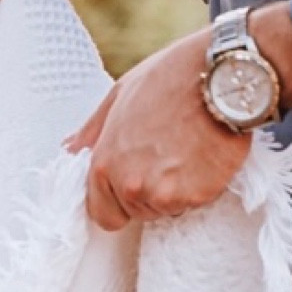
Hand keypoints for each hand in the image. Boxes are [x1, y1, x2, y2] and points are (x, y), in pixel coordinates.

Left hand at [64, 26, 250, 230]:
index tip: (134, 181)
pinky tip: (203, 155)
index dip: (117, 200)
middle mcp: (131, 186)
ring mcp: (166, 195)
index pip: (103, 215)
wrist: (221, 76)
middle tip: (166, 155)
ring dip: (175, 190)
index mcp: (105, 165)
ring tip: (186, 151)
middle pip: (136, 213)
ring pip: (166, 209)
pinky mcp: (198, 195)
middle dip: (148, 191)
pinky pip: (194, 202)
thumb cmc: (169, 79)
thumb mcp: (118, 97)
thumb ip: (91, 132)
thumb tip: (69, 150)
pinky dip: (200, 185)